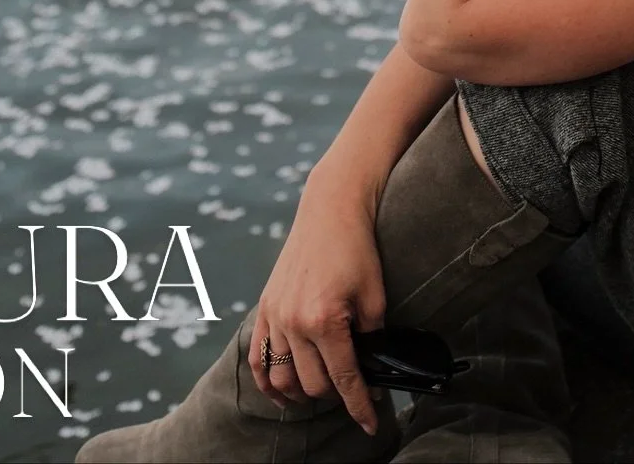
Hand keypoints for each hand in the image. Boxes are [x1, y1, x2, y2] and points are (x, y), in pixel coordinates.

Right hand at [249, 181, 386, 436]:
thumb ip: (371, 339)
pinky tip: (282, 395)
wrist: (330, 209)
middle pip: (312, 385)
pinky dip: (268, 383)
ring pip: (283, 379)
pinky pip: (258, 359)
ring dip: (303, 393)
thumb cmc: (358, 250)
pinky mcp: (265, 308)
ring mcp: (275, 316)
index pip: (344, 379)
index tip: (370, 423)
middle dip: (336, 394)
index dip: (360, 406)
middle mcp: (294, 322)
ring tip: (323, 391)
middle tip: (353, 388)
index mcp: (325, 320)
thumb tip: (369, 371)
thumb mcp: (375, 297)